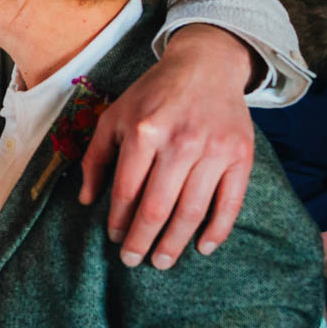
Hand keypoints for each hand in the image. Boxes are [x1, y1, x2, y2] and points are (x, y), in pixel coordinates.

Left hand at [80, 24, 256, 268]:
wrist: (205, 66)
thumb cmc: (152, 95)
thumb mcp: (115, 117)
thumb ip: (96, 157)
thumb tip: (86, 200)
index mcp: (144, 132)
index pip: (127, 191)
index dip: (119, 220)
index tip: (114, 238)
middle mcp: (180, 143)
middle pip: (157, 208)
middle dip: (142, 241)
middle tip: (133, 260)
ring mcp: (213, 151)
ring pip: (192, 211)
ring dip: (174, 243)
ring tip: (162, 261)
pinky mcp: (240, 157)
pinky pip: (230, 203)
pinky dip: (217, 231)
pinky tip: (203, 248)